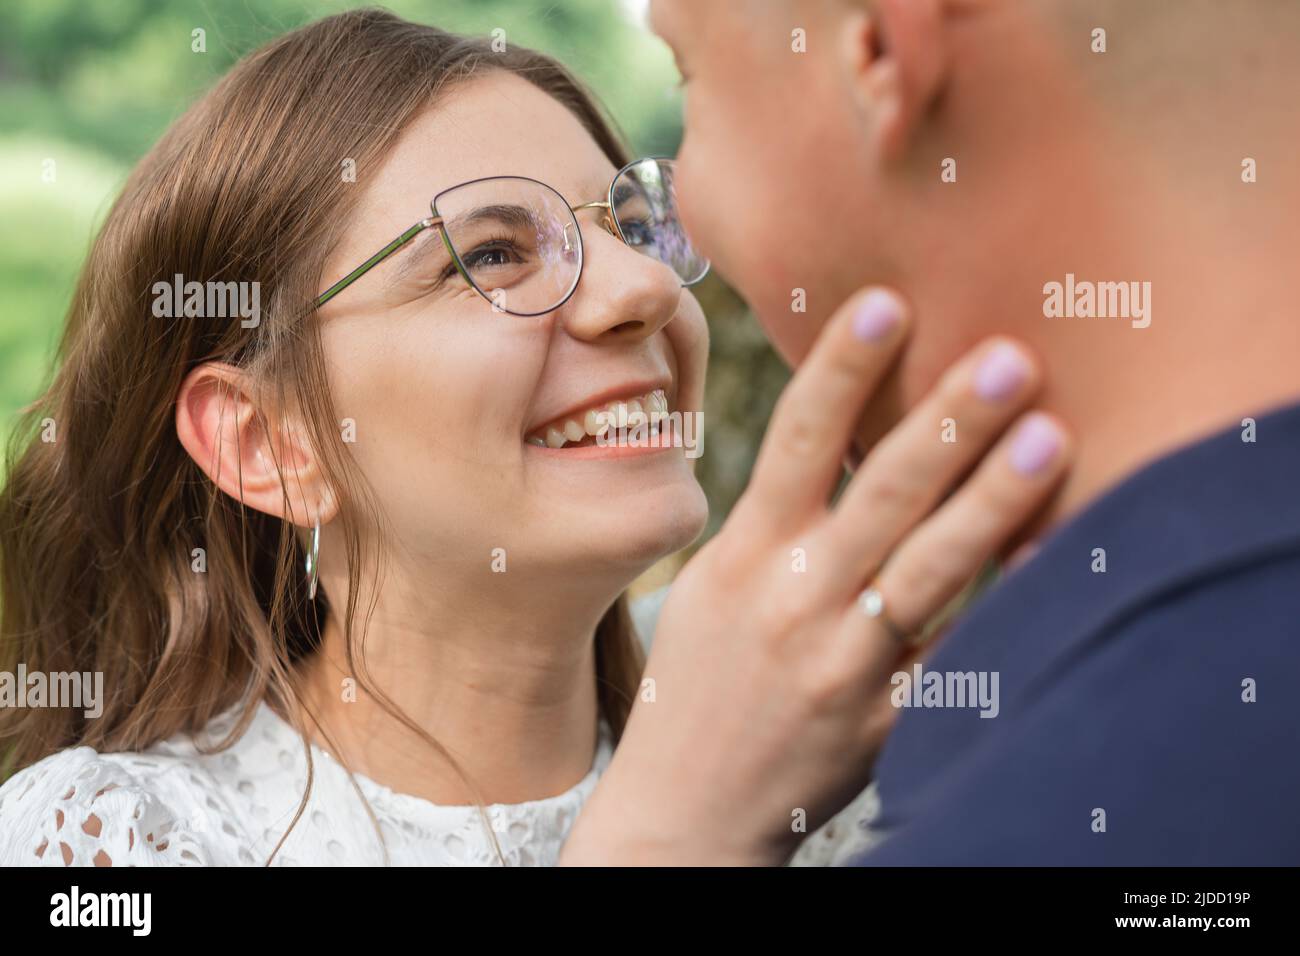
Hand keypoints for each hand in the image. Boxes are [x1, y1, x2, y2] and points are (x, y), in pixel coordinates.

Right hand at [561, 287, 1070, 864]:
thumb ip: (780, 516)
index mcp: (745, 555)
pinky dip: (1006, 609)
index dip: (842, 369)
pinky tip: (1057, 562)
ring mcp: (842, 663)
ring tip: (1050, 436)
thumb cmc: (701, 679)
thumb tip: (857, 434)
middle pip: (880, 492)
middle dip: (948, 419)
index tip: (887, 303)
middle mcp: (795, 600)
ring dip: (993, 499)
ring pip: (930, 568)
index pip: (795, 442)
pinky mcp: (885, 722)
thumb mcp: (716, 584)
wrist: (686, 808)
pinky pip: (956, 655)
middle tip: (1011, 354)